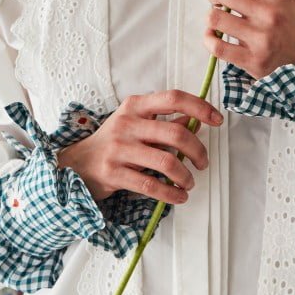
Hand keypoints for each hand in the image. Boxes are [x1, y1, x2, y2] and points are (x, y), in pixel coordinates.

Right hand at [56, 90, 222, 204]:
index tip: (217, 120)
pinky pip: (151, 185)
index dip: (200, 107)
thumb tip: (195, 121)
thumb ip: (163, 122)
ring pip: (166, 162)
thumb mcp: (135, 124)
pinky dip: (171, 194)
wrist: (76, 164)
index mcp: (135, 106)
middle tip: (203, 163)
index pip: (173, 98)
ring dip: (186, 176)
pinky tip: (178, 196)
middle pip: (175, 134)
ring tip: (189, 183)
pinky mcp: (114, 173)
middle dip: (198, 151)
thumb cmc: (113, 142)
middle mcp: (127, 123)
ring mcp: (119, 148)